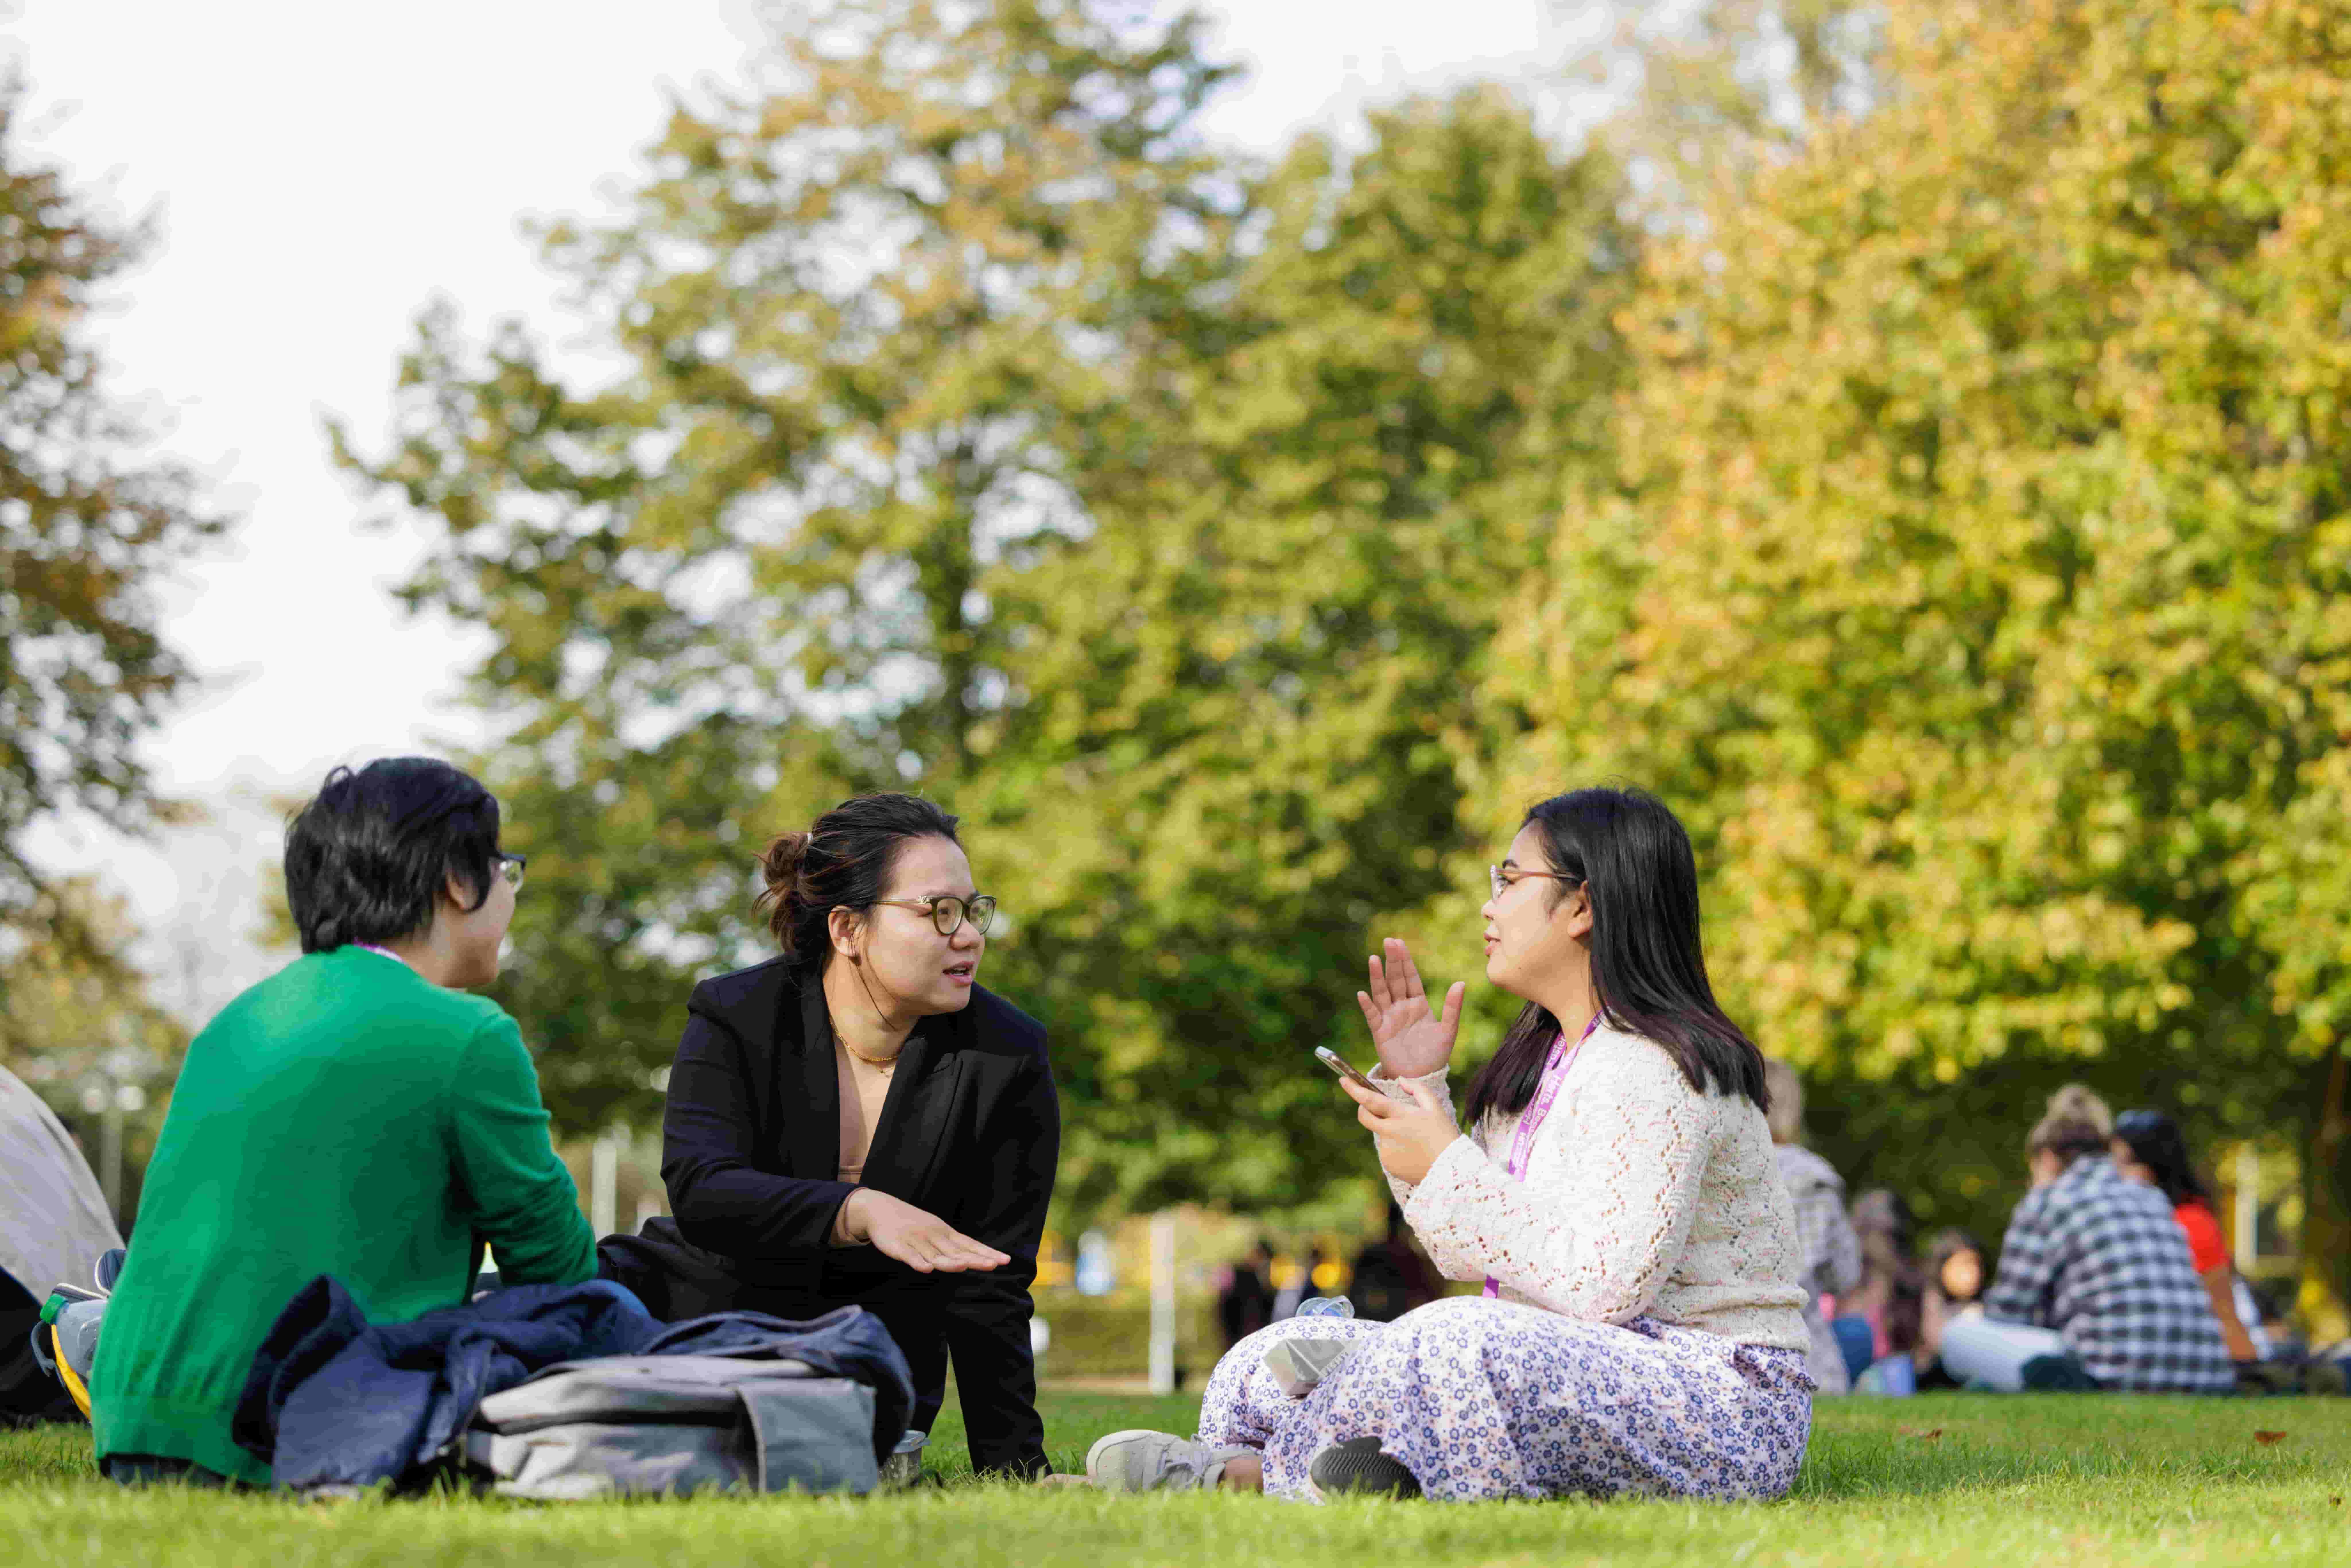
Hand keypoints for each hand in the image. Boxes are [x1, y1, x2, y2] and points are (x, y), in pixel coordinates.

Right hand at [839, 1190, 1009, 1273]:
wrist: (880, 1210)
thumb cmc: (914, 1224)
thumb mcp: (937, 1231)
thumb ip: (955, 1246)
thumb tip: (979, 1257)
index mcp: (945, 1233)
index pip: (970, 1244)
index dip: (986, 1252)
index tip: (1005, 1260)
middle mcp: (934, 1235)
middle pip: (957, 1250)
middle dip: (974, 1259)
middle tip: (993, 1265)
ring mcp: (916, 1240)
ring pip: (935, 1254)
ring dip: (949, 1262)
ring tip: (963, 1267)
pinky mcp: (898, 1246)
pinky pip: (909, 1255)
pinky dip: (917, 1262)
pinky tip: (926, 1269)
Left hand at [1343, 1074, 1462, 1186]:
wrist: (1450, 1170)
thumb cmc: (1444, 1135)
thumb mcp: (1434, 1108)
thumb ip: (1417, 1089)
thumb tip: (1400, 1081)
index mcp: (1401, 1116)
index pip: (1370, 1100)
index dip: (1354, 1089)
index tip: (1342, 1079)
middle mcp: (1389, 1132)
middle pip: (1364, 1117)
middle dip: (1364, 1109)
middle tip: (1376, 1108)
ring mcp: (1387, 1149)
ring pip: (1380, 1134)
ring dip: (1389, 1132)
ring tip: (1414, 1140)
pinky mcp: (1387, 1163)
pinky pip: (1386, 1150)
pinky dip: (1395, 1148)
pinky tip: (1412, 1152)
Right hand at [1355, 937, 1464, 1079]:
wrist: (1421, 1076)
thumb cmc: (1435, 1055)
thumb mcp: (1448, 1030)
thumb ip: (1453, 1007)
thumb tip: (1460, 983)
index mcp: (1418, 1003)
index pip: (1411, 977)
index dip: (1405, 960)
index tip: (1400, 942)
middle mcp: (1401, 1007)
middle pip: (1395, 979)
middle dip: (1392, 960)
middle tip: (1389, 941)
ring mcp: (1389, 1017)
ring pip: (1382, 992)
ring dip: (1377, 976)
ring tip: (1373, 959)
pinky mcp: (1379, 1031)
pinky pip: (1372, 1015)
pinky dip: (1367, 1005)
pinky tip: (1362, 994)